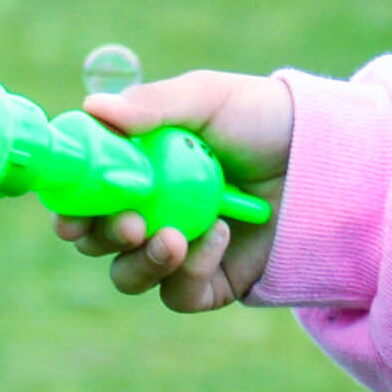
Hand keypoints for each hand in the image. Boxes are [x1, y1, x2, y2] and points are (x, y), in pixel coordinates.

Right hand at [53, 72, 295, 313]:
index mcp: (133, 169)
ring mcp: (178, 250)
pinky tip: (218, 235)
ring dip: (142, 262)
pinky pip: (180, 293)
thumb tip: (93, 107)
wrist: (323, 155)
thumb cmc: (259, 117)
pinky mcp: (210, 282)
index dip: (68, 209)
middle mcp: (148, 211)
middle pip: (97, 242)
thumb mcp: (207, 98)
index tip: (67, 214)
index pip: (83, 197)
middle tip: (131, 223)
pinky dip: (192, 270)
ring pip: (130, 276)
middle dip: (103, 237)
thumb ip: (152, 104)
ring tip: (174, 238)